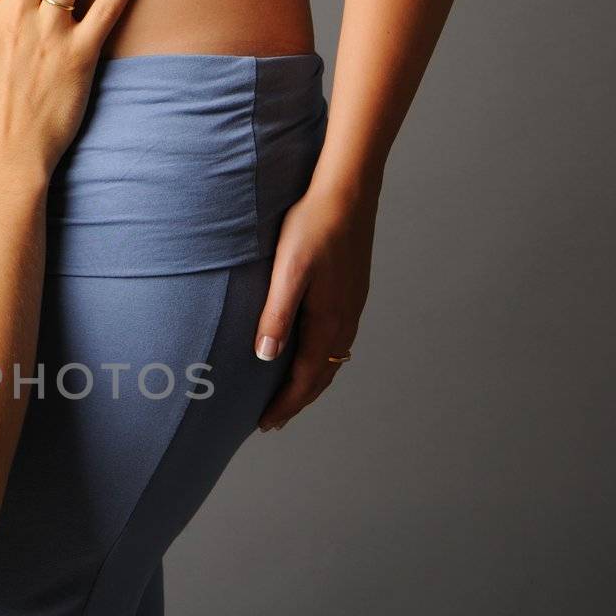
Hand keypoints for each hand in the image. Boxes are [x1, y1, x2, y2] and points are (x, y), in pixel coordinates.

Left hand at [254, 177, 378, 431]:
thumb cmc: (312, 226)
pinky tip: (311, 352)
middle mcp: (345, 319)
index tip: (264, 424)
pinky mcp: (351, 290)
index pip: (305, 378)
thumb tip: (266, 357)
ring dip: (309, 381)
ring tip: (289, 395)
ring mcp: (352, 305)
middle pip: (321, 375)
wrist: (348, 190)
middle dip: (296, 401)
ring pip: (331, 359)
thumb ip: (277, 315)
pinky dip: (321, 359)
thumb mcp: (288, 272)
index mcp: (329, 320)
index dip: (284, 404)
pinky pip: (337, 340)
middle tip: (272, 421)